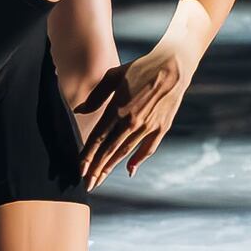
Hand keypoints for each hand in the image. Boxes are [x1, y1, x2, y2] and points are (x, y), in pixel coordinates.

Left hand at [75, 48, 194, 180]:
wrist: (172, 66)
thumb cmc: (140, 68)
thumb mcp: (113, 76)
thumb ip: (95, 96)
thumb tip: (78, 111)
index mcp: (117, 109)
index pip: (97, 138)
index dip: (87, 156)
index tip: (78, 169)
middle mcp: (130, 122)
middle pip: (108, 151)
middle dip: (95, 169)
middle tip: (86, 184)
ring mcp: (147, 127)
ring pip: (124, 152)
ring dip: (111, 168)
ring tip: (99, 180)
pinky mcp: (160, 128)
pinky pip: (147, 149)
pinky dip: (138, 161)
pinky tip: (129, 171)